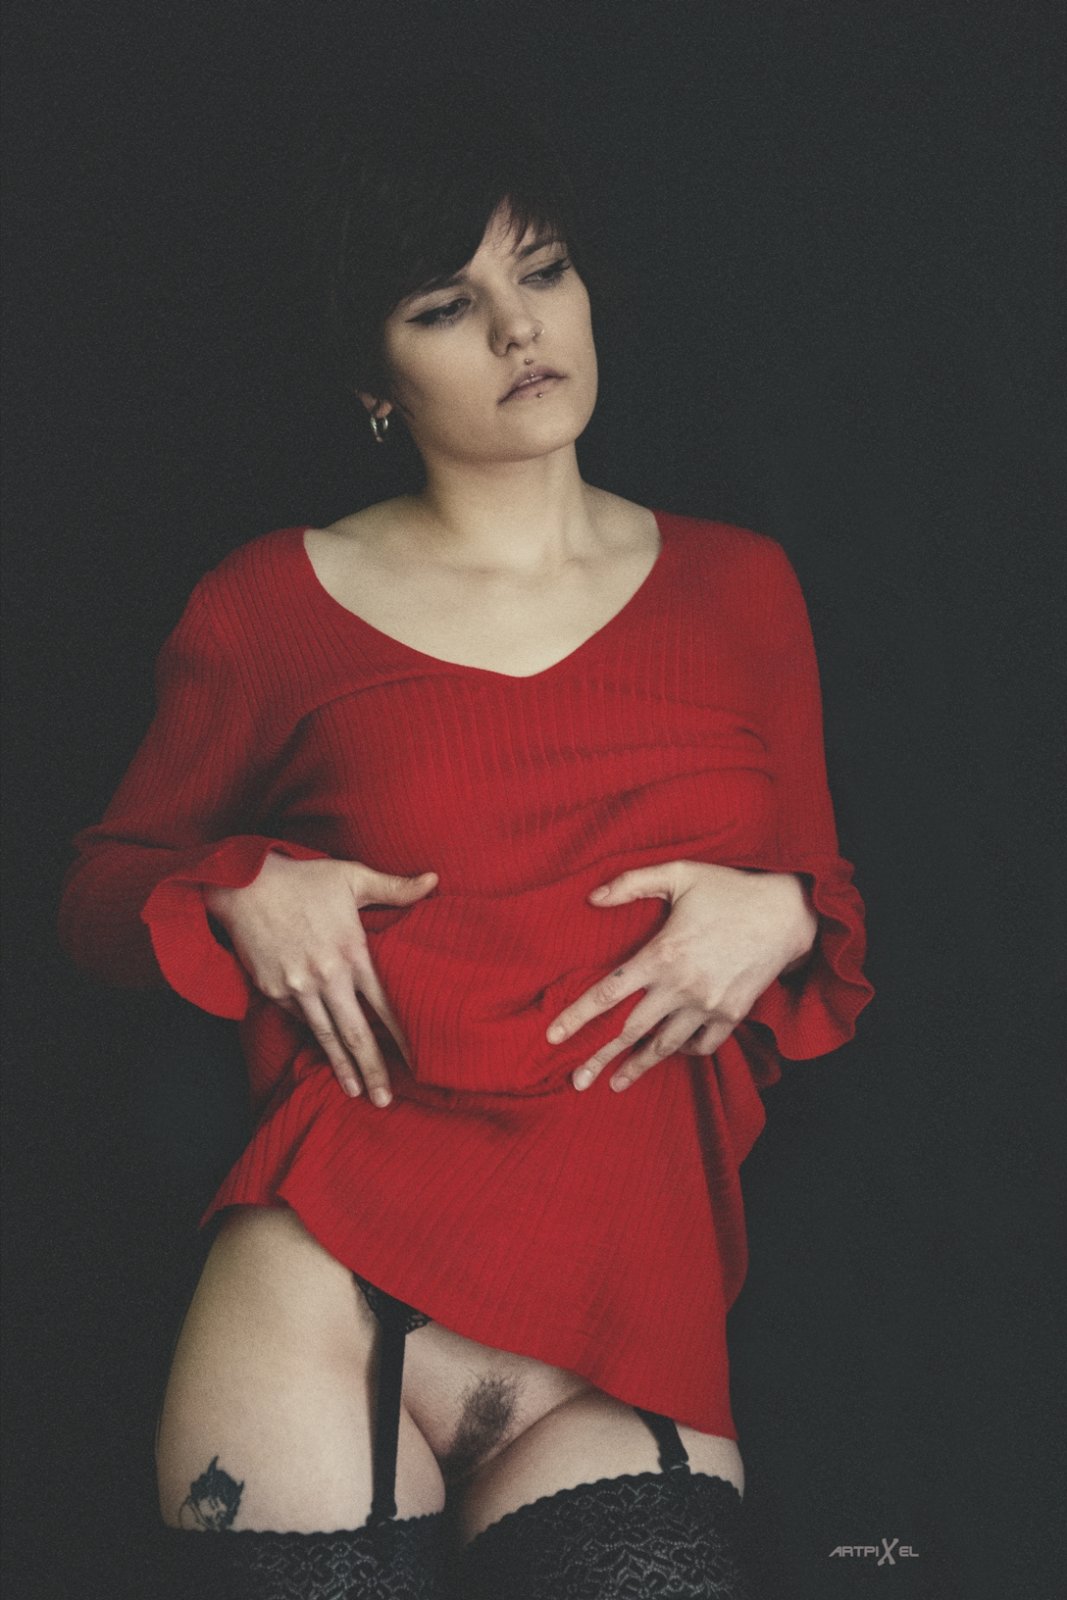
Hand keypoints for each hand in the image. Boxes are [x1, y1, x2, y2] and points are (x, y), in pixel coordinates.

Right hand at [205, 853, 437, 1105]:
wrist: (242, 882)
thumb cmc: (303, 878)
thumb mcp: (353, 876)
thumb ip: (395, 887)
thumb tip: (435, 879)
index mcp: (353, 951)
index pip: (385, 1005)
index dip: (402, 1037)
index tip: (417, 1064)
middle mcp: (327, 976)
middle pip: (356, 1034)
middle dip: (373, 1070)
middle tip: (386, 1101)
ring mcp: (297, 987)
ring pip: (325, 1036)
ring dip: (341, 1068)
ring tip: (356, 1092)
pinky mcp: (272, 990)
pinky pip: (299, 1019)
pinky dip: (314, 1038)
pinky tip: (326, 1055)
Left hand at [546, 861, 816, 1091]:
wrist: (787, 913)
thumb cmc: (730, 889)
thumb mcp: (680, 872)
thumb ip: (632, 883)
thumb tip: (592, 897)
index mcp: (662, 954)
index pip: (608, 993)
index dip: (577, 1016)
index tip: (553, 1037)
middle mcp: (682, 986)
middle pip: (629, 1030)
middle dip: (599, 1057)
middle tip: (575, 1080)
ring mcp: (708, 1004)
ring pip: (664, 1046)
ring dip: (637, 1066)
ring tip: (615, 1084)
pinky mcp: (731, 1014)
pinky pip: (701, 1045)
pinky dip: (682, 1051)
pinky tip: (668, 1053)